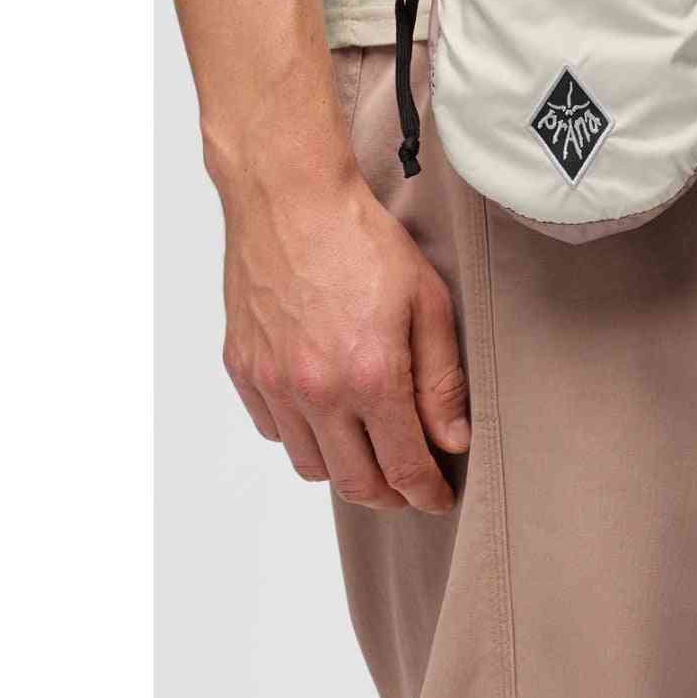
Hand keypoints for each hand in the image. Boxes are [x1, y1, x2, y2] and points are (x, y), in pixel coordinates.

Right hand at [218, 167, 469, 511]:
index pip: (403, 466)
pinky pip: (275, 430)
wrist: (291, 199)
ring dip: (345, 470)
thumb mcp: (426, 301)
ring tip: (371, 450)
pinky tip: (326, 414)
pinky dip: (303, 436)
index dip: (426, 492)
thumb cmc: (362, 239)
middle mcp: (316, 392)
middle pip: (355, 481)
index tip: (439, 498)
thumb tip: (452, 439)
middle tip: (411, 487)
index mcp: (369, 377)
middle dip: (390, 495)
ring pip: (311, 465)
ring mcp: (273, 383)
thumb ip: (441, 378)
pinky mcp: (244, 369)